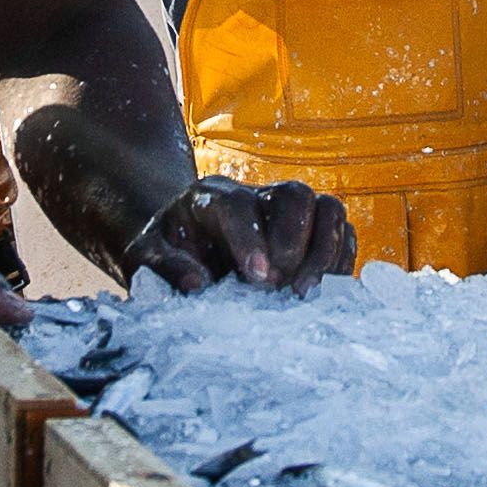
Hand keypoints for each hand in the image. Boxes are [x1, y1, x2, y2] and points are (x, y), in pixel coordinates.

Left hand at [120, 175, 352, 293]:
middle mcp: (256, 195)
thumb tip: (196, 284)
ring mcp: (287, 211)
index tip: (258, 278)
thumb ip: (164, 268)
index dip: (251, 239)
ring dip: (324, 250)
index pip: (240, 204)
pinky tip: (326, 289)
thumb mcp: (145, 258)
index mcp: (212, 197)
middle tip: (283, 287)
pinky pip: (341, 230)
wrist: (182, 247)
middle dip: (294, 242)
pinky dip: (341, 257)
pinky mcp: (310, 230)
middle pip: (293, 195)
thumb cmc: (166, 252)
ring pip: (325, 207)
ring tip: (306, 291)